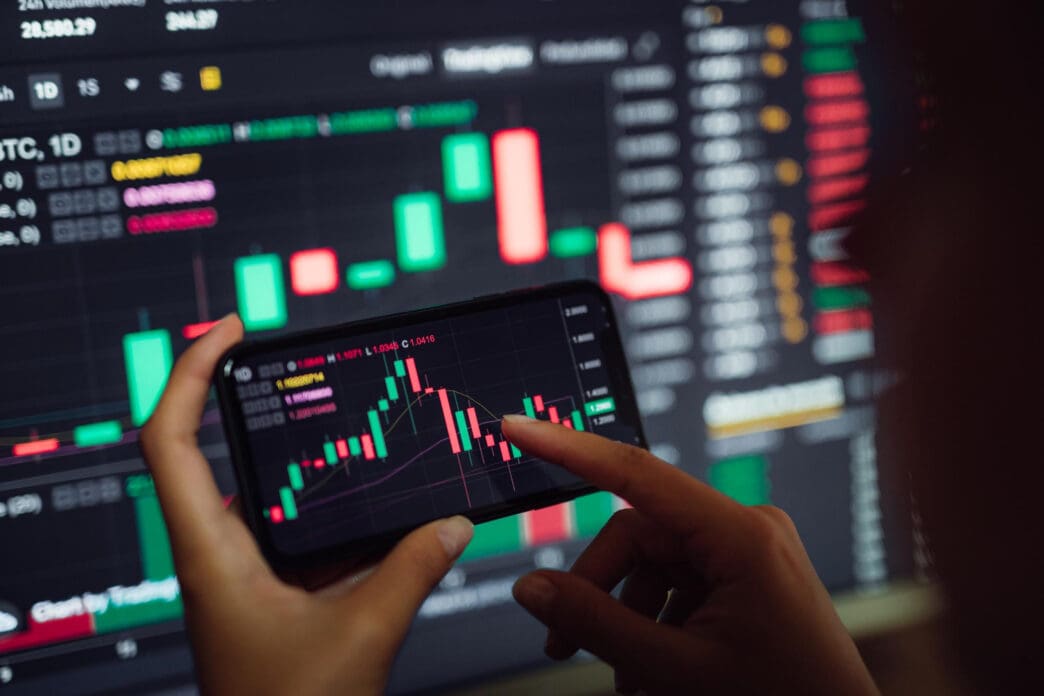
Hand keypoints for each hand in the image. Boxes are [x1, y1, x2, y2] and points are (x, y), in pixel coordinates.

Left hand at [139, 315, 473, 695]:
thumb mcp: (362, 635)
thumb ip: (413, 568)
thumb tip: (454, 521)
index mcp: (212, 556)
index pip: (171, 440)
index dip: (191, 372)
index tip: (232, 327)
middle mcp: (218, 557)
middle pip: (218, 453)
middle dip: (266, 406)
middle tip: (313, 368)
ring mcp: (244, 576)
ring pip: (273, 497)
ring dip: (316, 469)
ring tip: (367, 439)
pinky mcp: (273, 596)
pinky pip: (304, 536)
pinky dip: (341, 517)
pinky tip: (386, 513)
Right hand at [502, 415, 878, 695]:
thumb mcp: (676, 669)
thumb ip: (595, 624)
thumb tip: (531, 588)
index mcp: (740, 536)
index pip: (635, 473)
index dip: (568, 447)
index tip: (519, 427)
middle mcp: (746, 528)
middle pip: (637, 535)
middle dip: (599, 590)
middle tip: (563, 645)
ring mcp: (749, 550)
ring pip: (653, 562)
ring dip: (626, 614)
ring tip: (623, 676)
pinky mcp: (746, 572)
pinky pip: (678, 580)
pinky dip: (654, 618)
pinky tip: (650, 668)